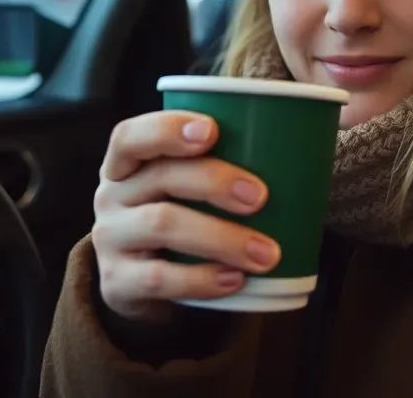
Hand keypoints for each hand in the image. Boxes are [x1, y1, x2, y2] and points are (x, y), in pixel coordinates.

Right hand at [91, 111, 280, 322]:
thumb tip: (302, 148)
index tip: (212, 130)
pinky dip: (201, 278)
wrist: (139, 284)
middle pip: (160, 176)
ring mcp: (110, 240)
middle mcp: (111, 196)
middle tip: (261, 197)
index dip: (168, 128)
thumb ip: (218, 164)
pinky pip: (159, 278)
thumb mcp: (181, 188)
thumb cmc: (177, 217)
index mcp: (127, 162)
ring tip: (266, 253)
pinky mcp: (117, 282)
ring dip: (221, 237)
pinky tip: (234, 280)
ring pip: (162, 225)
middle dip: (215, 181)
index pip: (130, 134)